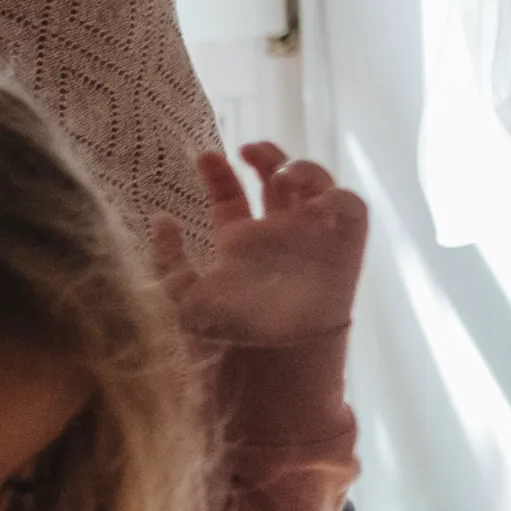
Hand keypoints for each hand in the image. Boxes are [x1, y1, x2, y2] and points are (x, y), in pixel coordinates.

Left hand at [155, 142, 364, 345]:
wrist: (269, 363)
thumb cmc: (223, 337)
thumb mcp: (181, 297)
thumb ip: (168, 259)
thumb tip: (160, 218)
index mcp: (239, 248)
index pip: (231, 200)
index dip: (219, 175)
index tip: (203, 157)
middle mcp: (276, 239)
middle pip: (275, 183)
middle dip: (266, 156)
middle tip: (248, 148)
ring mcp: (310, 240)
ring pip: (315, 186)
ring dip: (302, 168)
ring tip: (281, 173)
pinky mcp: (343, 247)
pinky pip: (350, 208)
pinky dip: (336, 194)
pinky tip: (313, 198)